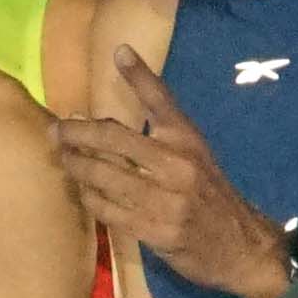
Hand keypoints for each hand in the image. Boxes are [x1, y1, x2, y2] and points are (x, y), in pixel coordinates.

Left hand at [45, 58, 289, 297]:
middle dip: (78, 133)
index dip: (140, 75)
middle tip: (56, 129)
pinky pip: (109, 210)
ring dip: (76, 165)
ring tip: (62, 156)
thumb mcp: (195, 157)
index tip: (119, 51)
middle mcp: (177, 164)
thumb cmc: (210, 196)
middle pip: (115, 140)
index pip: (161, 101)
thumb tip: (103, 123)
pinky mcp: (155, 229)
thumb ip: (158, 138)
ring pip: (105, 176)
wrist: (240, 246)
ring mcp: (165, 198)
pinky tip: (82, 191)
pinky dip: (90, 198)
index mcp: (188, 141)